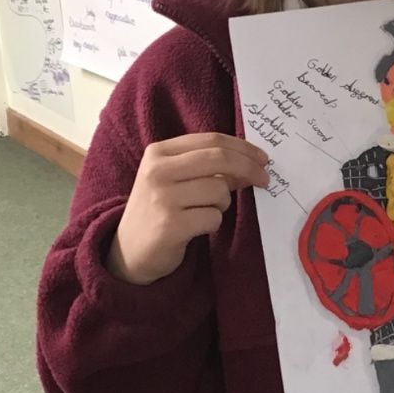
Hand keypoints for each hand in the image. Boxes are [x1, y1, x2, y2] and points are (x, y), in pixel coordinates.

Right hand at [108, 133, 269, 284]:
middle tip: (264, 180)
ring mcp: (162, 198)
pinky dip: (212, 223)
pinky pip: (213, 217)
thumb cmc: (159, 210)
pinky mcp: (170, 225)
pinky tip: (196, 227)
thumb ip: (205, 166)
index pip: (211, 141)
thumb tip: (250, 163)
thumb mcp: (174, 178)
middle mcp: (158, 171)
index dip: (243, 148)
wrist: (129, 251)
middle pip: (220, 159)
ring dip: (223, 203)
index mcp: (159, 153)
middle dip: (249, 168)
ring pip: (219, 190)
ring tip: (204, 211)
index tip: (263, 159)